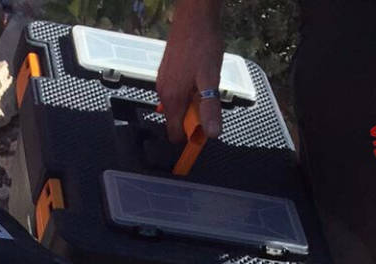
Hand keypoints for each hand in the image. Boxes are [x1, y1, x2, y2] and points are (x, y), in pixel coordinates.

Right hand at [157, 0, 223, 142]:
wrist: (194, 16)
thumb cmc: (202, 44)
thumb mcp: (210, 79)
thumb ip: (210, 108)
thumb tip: (212, 133)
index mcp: (172, 99)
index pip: (174, 134)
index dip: (190, 136)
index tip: (204, 127)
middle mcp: (164, 92)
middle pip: (176, 120)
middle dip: (193, 118)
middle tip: (209, 101)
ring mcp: (163, 81)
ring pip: (177, 106)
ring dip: (192, 103)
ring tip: (204, 85)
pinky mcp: (166, 72)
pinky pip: (176, 92)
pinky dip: (188, 92)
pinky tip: (198, 77)